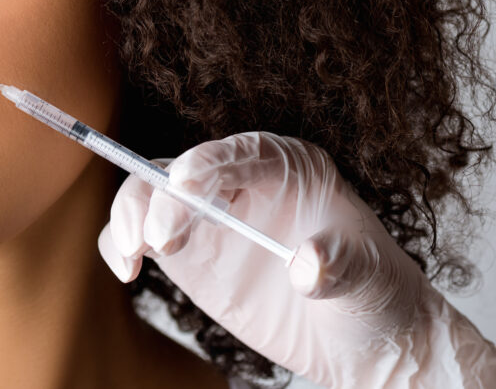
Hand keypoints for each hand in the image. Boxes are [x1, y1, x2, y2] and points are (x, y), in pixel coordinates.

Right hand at [97, 132, 495, 387]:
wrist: (364, 342)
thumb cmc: (375, 296)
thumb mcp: (370, 279)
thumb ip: (339, 266)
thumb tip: (304, 266)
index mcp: (290, 168)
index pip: (242, 153)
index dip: (210, 162)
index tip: (185, 184)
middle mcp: (242, 183)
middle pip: (184, 170)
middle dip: (163, 198)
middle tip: (162, 240)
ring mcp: (210, 217)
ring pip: (150, 195)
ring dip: (131, 215)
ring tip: (133, 253)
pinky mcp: (189, 253)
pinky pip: (140, 235)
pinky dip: (120, 243)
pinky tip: (127, 269)